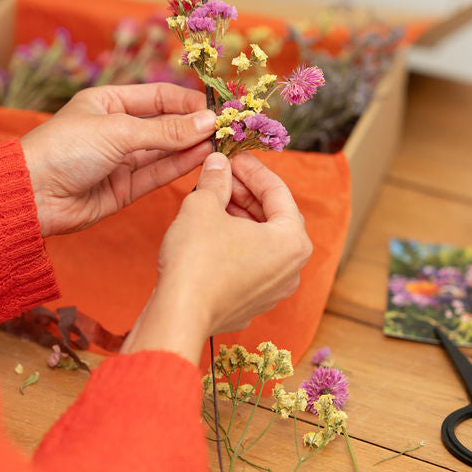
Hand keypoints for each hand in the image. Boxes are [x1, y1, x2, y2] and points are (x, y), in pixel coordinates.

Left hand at [20, 83, 216, 236]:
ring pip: (164, 151)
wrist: (31, 195)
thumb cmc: (64, 149)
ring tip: (223, 143)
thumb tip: (207, 121)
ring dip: (192, 147)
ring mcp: (120, 160)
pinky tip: (203, 157)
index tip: (218, 108)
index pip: (158, 97)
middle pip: (165, 125)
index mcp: (108, 102)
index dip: (189, 101)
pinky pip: (157, 174)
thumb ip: (165, 131)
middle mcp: (116, 129)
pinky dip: (179, 167)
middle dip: (195, 126)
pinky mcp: (123, 189)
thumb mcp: (118, 131)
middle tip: (228, 128)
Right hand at [122, 152, 312, 362]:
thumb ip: (216, 180)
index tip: (234, 156)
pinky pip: (251, 266)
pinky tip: (211, 234)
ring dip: (241, 219)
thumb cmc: (197, 261)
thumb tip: (218, 164)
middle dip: (247, 194)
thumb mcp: (203, 205)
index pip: (278, 191)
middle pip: (273, 218)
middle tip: (223, 176)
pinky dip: (236, 246)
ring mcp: (273, 291)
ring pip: (262, 243)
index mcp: (292, 241)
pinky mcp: (252, 305)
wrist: (179, 314)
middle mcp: (292, 269)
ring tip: (214, 201)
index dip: (252, 169)